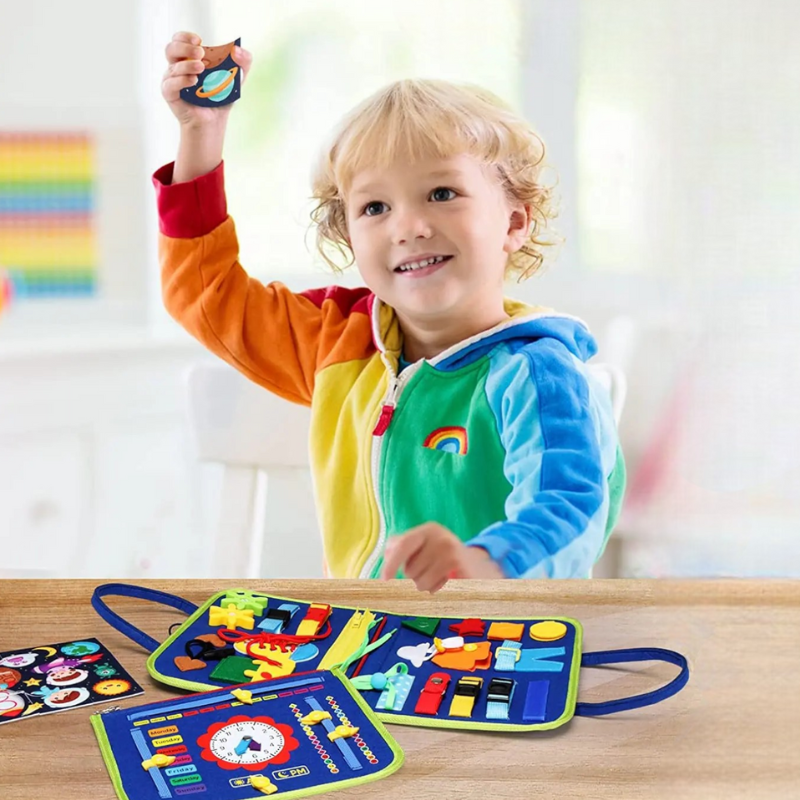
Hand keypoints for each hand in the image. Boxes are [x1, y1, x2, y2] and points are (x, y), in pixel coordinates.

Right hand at [161, 31, 252, 129]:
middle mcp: (178, 67)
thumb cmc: (221, 97)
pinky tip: (193, 81)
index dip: (185, 36)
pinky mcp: (170, 94)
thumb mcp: (237, 78)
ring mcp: (172, 81)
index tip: (199, 40)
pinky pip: (169, 84)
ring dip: (186, 65)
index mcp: (189, 58)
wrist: (214, 121)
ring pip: (172, 66)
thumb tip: (238, 50)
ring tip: (201, 69)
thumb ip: (243, 62)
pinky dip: (181, 80)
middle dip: (184, 47)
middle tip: (200, 53)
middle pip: (171, 49)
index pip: (179, 40)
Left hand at [379, 522, 503, 592]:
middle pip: (409, 569)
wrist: (480, 568)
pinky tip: (447, 582)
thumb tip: (387, 553)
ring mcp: (450, 550)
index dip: (391, 564)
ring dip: (426, 586)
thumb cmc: (444, 560)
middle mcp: (439, 536)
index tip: (385, 579)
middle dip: (415, 577)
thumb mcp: (425, 548)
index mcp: (428, 530)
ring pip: (420, 581)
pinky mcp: (457, 566)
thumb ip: (402, 547)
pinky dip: (437, 590)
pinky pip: (433, 586)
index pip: (402, 545)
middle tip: (431, 572)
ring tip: (439, 577)